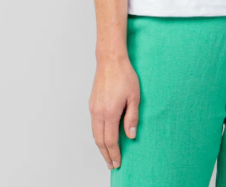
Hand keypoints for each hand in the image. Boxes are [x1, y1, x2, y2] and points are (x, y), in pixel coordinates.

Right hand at [89, 55, 139, 169]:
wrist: (110, 60)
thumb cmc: (124, 75)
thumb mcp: (134, 96)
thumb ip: (132, 117)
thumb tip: (131, 135)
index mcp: (110, 112)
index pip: (110, 140)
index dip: (114, 153)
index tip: (117, 162)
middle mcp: (98, 112)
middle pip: (100, 140)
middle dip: (105, 154)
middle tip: (112, 164)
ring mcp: (93, 108)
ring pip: (95, 133)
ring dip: (100, 146)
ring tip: (107, 154)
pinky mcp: (92, 103)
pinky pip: (93, 124)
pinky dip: (98, 135)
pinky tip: (103, 137)